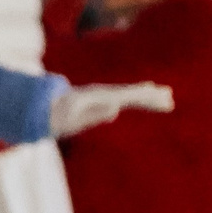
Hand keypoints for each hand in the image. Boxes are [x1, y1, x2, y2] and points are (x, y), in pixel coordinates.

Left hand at [49, 81, 173, 138]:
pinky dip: (139, 98)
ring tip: (168, 98)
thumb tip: (116, 107)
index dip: (140, 95)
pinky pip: (124, 98)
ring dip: (148, 97)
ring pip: (129, 95)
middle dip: (149, 96)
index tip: (156, 93)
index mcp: (96, 96)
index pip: (123, 95)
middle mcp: (100, 93)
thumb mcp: (72, 120)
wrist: (42, 109)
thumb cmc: (57, 117)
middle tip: (169, 97)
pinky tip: (149, 97)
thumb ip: (93, 114)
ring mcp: (101, 95)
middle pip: (129, 93)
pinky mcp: (101, 100)